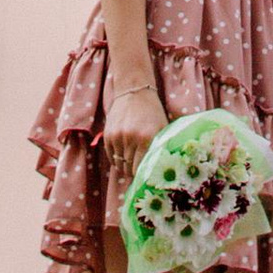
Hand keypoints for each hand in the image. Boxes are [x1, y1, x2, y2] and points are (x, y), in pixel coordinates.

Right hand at [107, 76, 163, 193]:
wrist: (134, 92)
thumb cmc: (152, 112)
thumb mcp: (162, 127)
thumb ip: (161, 147)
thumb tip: (164, 170)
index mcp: (148, 138)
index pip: (142, 168)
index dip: (144, 177)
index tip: (147, 180)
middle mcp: (131, 139)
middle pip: (130, 169)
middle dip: (135, 173)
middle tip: (140, 175)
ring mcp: (118, 137)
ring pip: (119, 165)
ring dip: (125, 167)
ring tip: (132, 164)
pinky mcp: (108, 135)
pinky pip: (111, 157)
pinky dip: (117, 160)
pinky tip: (124, 156)